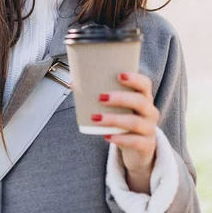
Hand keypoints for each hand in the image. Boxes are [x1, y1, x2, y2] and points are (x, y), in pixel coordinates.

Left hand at [94, 73, 158, 191]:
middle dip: (120, 98)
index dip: (135, 79)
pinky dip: (120, 139)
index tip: (119, 75)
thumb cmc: (123, 119)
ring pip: (135, 122)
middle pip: (140, 101)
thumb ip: (99, 95)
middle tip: (101, 97)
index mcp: (143, 97)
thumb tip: (73, 84)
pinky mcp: (146, 144)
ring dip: (114, 119)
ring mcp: (149, 129)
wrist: (138, 147)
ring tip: (95, 118)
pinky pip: (135, 141)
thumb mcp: (116, 108)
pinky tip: (107, 136)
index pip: (145, 84)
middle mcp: (149, 111)